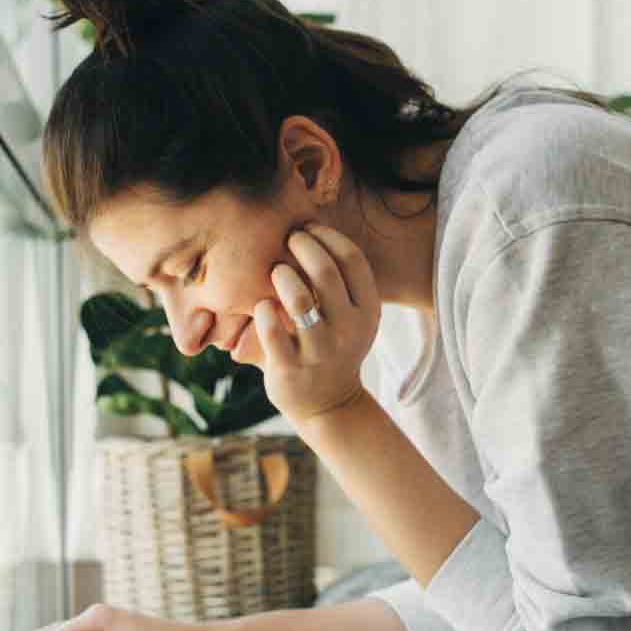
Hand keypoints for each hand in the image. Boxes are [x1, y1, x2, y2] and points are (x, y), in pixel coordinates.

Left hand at [255, 223, 380, 423]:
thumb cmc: (333, 346)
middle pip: (324, 272)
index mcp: (367, 310)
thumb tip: (310, 224)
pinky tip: (262, 306)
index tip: (308, 229)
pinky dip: (262, 310)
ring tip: (276, 272)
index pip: (351, 259)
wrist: (330, 405)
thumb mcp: (352, 316)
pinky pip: (270, 330)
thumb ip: (340, 281)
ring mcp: (319, 351)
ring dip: (282, 276)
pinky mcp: (291, 369)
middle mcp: (348, 330)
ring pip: (298, 299)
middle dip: (301, 247)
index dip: (326, 236)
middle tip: (287, 240)